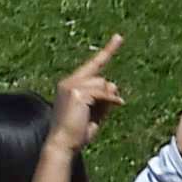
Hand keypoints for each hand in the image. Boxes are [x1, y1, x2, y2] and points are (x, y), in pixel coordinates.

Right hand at [51, 32, 124, 147]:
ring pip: (103, 84)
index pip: (93, 65)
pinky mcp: (76, 92)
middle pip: (101, 78)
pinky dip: (109, 101)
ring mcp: (71, 85)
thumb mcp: (95, 112)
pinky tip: (110, 108)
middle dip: (107, 95)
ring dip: (107, 100)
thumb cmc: (77, 132)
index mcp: (70, 85)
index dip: (108, 51)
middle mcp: (69, 82)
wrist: (63, 143)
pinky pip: (102, 92)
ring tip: (97, 115)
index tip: (119, 37)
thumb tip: (113, 84)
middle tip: (102, 111)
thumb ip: (104, 98)